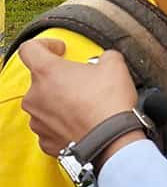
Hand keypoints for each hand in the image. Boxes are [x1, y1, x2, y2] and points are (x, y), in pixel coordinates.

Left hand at [20, 39, 138, 157]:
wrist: (111, 141)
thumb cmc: (109, 104)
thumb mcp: (115, 65)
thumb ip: (104, 56)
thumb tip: (104, 60)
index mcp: (47, 72)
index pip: (30, 49)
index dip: (45, 45)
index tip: (60, 50)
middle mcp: (35, 96)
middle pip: (41, 79)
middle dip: (61, 78)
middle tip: (84, 82)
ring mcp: (38, 121)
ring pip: (45, 104)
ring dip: (61, 101)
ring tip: (85, 105)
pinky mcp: (45, 141)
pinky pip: (51, 126)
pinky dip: (64, 123)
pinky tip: (82, 122)